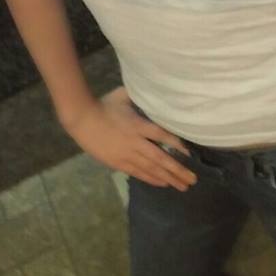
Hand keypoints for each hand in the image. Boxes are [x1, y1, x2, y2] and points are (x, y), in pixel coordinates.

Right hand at [65, 86, 198, 191]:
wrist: (82, 121)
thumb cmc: (103, 106)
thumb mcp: (122, 96)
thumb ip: (138, 95)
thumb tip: (153, 89)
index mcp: (137, 125)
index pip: (161, 136)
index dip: (176, 145)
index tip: (190, 154)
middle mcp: (135, 142)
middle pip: (160, 158)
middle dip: (178, 170)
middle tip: (193, 179)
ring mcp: (126, 155)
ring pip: (151, 169)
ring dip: (168, 178)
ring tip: (182, 186)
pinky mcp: (118, 163)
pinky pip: (138, 173)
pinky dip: (152, 179)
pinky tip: (163, 183)